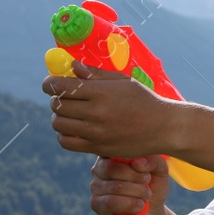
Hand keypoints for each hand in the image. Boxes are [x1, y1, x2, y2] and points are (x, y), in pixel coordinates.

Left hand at [41, 61, 183, 156]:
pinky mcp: (97, 148)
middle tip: (64, 97)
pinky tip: (73, 128)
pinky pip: (66, 142)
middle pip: (57, 105)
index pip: (61, 87)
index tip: (50, 83)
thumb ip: (96, 74)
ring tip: (69, 113)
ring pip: (58, 124)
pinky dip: (63, 134)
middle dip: (56, 99)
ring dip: (59, 117)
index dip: (49, 84)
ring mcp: (96, 132)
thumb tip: (73, 66)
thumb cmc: (144, 100)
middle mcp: (96, 113)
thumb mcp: (124, 81)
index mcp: (102, 92)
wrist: (164, 128)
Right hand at [90, 155, 171, 214]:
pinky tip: (139, 206)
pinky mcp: (96, 204)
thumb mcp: (160, 170)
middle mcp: (99, 169)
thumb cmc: (153, 186)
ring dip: (136, 193)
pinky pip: (110, 203)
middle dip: (136, 178)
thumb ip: (153, 160)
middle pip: (111, 168)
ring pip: (114, 187)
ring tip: (146, 196)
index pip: (115, 151)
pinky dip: (129, 205)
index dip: (133, 161)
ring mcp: (95, 187)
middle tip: (147, 183)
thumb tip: (138, 162)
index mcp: (112, 154)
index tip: (147, 170)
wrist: (152, 212)